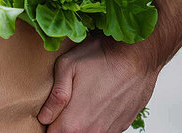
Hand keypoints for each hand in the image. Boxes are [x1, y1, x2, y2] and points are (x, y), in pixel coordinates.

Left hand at [38, 36, 159, 132]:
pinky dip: (97, 120)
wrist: (138, 56)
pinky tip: (99, 101)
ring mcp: (109, 131)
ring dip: (82, 122)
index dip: (49, 122)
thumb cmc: (102, 57)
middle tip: (67, 104)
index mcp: (73, 123)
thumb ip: (54, 97)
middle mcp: (92, 132)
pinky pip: (103, 129)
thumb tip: (44, 116)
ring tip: (85, 100)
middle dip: (64, 123)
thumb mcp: (67, 67)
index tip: (50, 111)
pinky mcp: (122, 126)